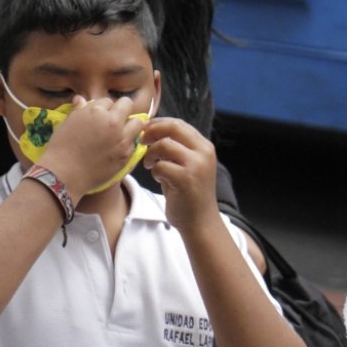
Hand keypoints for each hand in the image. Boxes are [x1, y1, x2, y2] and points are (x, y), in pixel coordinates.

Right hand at [37, 96, 143, 194]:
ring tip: (120, 133)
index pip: (108, 101)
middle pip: (127, 105)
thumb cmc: (60, 147)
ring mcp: (122, 139)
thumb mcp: (67, 123)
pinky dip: (128, 143)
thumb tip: (80, 99)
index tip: (98, 117)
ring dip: (130, 125)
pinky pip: (134, 143)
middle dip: (121, 110)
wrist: (64, 174)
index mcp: (96, 111)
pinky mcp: (126, 155)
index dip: (103, 108)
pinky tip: (117, 148)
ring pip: (138, 123)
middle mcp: (112, 122)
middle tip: (113, 121)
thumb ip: (78, 110)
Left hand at [141, 118, 219, 234]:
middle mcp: (203, 152)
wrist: (200, 222)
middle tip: (141, 140)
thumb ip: (175, 149)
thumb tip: (150, 131)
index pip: (178, 124)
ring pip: (164, 145)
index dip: (158, 124)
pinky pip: (160, 165)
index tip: (145, 130)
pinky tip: (158, 178)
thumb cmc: (189, 194)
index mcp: (204, 146)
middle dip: (152, 131)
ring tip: (150, 165)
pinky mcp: (186, 179)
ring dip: (151, 154)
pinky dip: (154, 170)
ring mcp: (196, 165)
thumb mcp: (187, 165)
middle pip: (172, 128)